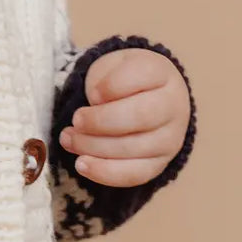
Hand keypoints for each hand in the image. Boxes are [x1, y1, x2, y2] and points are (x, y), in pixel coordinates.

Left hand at [58, 48, 189, 187]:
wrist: (147, 98)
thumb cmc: (121, 80)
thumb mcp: (111, 67)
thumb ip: (103, 79)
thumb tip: (96, 104)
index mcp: (160, 73)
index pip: (139, 76)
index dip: (110, 87)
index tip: (91, 94)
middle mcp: (172, 106)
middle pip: (139, 116)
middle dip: (99, 121)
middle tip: (75, 121)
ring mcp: (169, 138)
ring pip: (133, 148)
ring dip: (93, 147)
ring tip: (69, 140)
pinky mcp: (159, 163)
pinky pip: (134, 174)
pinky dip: (104, 172)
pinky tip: (81, 164)